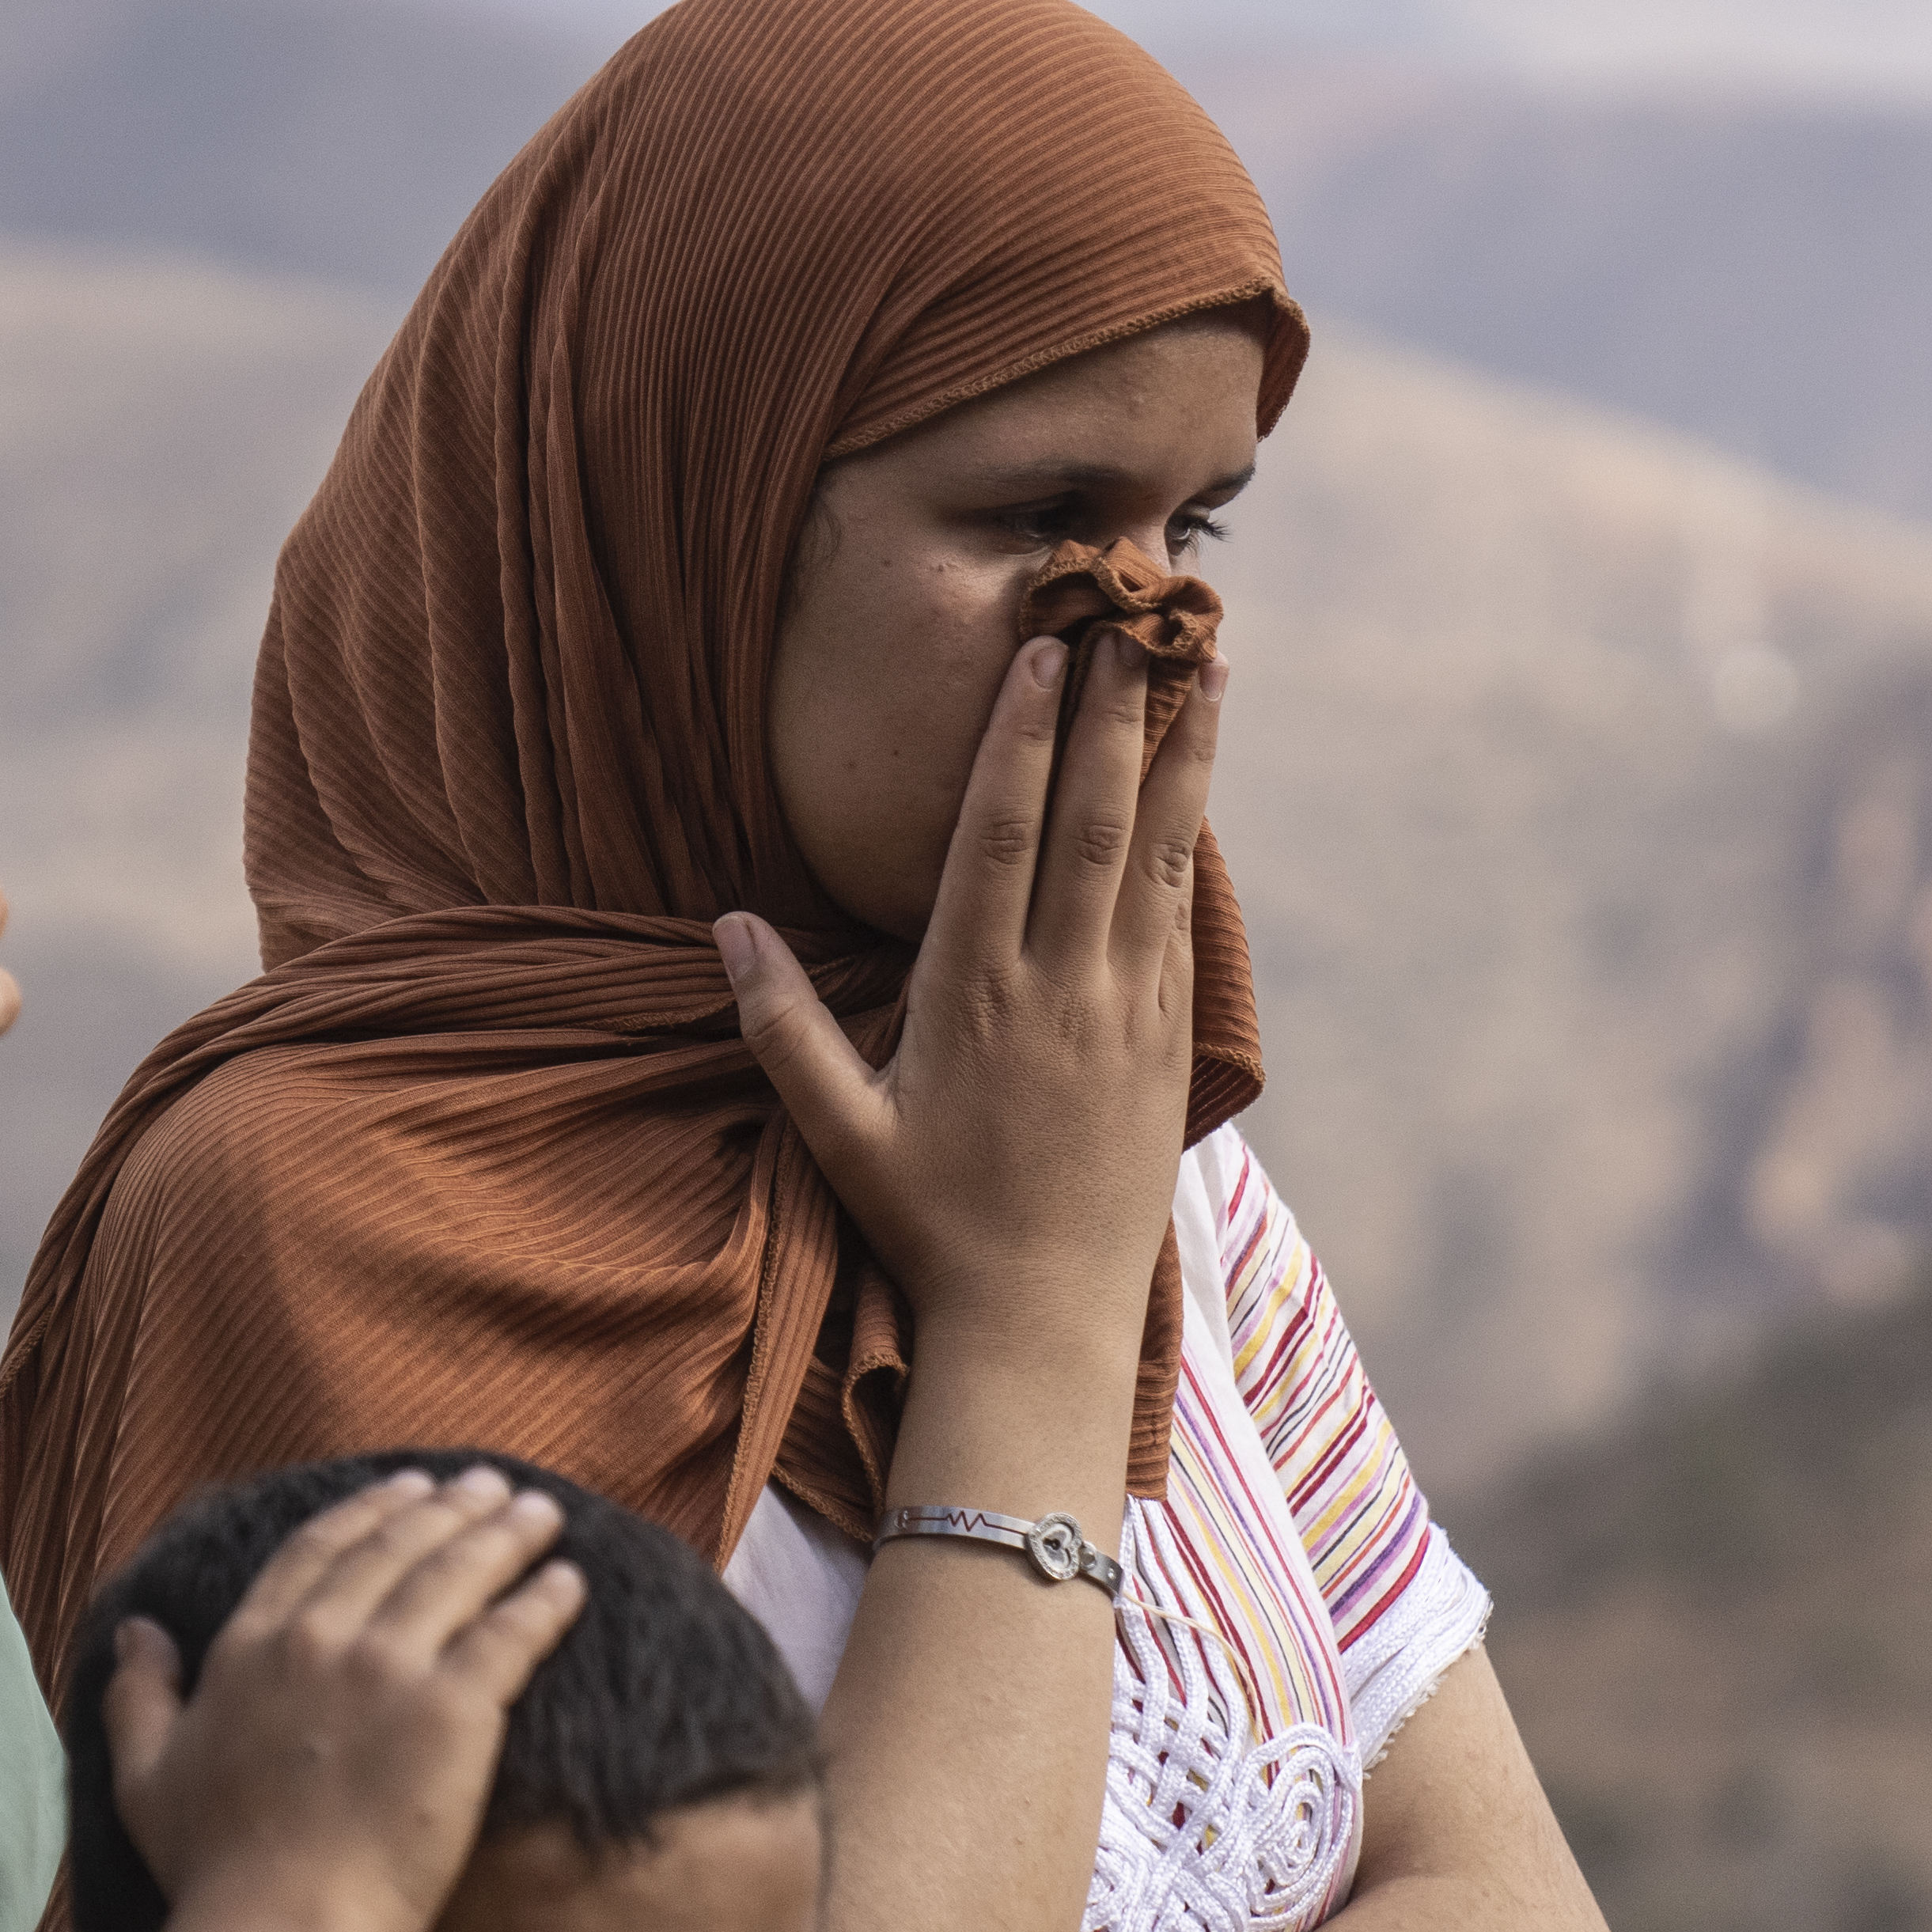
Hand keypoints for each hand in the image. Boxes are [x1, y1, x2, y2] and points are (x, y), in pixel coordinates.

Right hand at [105, 1469, 587, 1931]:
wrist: (283, 1926)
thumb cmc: (213, 1871)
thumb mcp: (145, 1776)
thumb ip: (138, 1695)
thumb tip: (134, 1630)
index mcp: (251, 1647)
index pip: (320, 1550)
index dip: (371, 1512)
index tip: (410, 1487)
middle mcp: (321, 1639)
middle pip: (400, 1547)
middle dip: (450, 1506)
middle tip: (490, 1484)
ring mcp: (390, 1668)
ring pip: (460, 1574)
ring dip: (505, 1535)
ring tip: (540, 1513)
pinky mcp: (455, 1709)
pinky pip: (511, 1634)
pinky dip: (543, 1601)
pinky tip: (569, 1582)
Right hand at [718, 633, 1217, 1366]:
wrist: (1041, 1317)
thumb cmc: (928, 1221)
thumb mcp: (837, 1130)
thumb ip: (781, 1025)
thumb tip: (725, 924)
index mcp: (973, 997)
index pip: (1002, 839)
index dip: (1025, 739)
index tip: (1046, 654)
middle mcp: (1059, 990)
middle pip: (1092, 823)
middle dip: (1116, 712)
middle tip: (1138, 614)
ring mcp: (1124, 1012)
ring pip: (1156, 855)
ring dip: (1182, 753)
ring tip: (1206, 662)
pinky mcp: (1167, 1039)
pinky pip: (1180, 913)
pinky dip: (1193, 834)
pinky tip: (1203, 777)